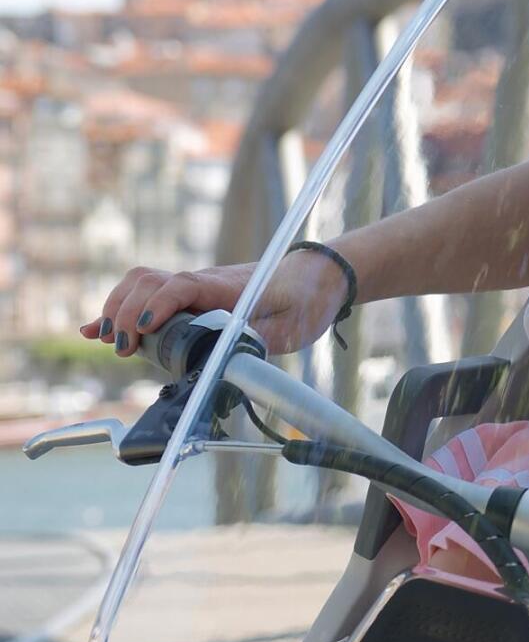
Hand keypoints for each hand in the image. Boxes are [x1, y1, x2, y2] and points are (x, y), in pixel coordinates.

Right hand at [81, 249, 349, 358]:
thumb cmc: (306, 300)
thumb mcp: (292, 327)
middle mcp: (206, 282)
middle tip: (126, 349)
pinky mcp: (192, 297)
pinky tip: (96, 331)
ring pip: (142, 283)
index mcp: (229, 287)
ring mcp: (195, 287)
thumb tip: (226, 366)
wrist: (319, 276)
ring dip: (119, 309)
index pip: (182, 286)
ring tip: (113, 343)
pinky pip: (149, 295)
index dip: (158, 306)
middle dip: (128, 313)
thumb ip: (259, 343)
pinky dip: (121, 311)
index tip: (145, 332)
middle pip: (149, 281)